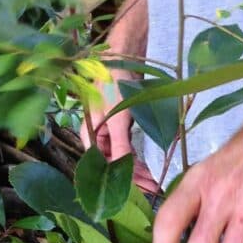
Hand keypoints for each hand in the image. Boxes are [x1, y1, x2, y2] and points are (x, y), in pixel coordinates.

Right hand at [81, 69, 159, 194]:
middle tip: (152, 188)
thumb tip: (123, 170)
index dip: (119, 180)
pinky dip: (139, 154)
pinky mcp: (123, 121)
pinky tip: (149, 164)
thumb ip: (119, 144)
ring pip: (123, 155)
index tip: (139, 191)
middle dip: (131, 176)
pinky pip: (130, 144)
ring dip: (137, 167)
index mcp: (89, 134)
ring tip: (153, 180)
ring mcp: (111, 128)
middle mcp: (98, 134)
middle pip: (113, 163)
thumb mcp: (117, 117)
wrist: (123, 52)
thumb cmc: (113, 81)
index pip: (102, 166)